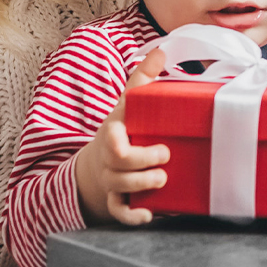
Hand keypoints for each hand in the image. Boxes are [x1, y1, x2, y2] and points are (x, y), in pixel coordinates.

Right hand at [75, 48, 170, 225]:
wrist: (100, 159)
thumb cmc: (123, 128)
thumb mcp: (129, 104)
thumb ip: (142, 79)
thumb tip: (161, 50)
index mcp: (113, 132)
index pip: (113, 139)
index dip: (128, 145)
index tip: (157, 143)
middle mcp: (108, 158)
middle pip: (119, 164)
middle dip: (143, 163)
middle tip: (166, 156)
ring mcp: (110, 179)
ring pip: (119, 187)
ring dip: (142, 186)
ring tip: (163, 179)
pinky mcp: (115, 199)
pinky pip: (118, 212)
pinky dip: (133, 216)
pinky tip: (149, 215)